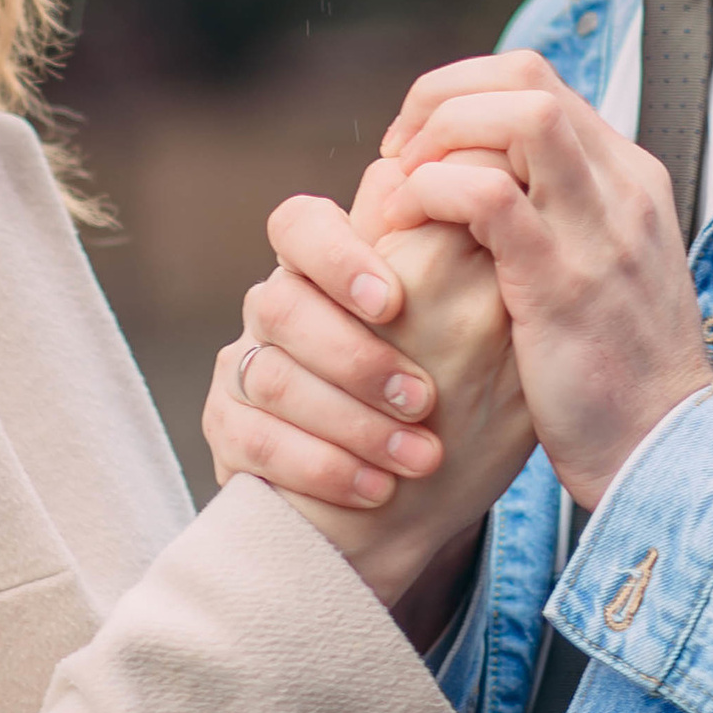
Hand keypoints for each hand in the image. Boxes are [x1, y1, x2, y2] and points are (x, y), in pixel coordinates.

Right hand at [205, 159, 445, 521]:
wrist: (407, 514)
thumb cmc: (449, 416)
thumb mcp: (475, 346)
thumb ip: (469, 277)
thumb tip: (487, 199)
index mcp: (330, 270)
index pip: (301, 224)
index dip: (338, 254)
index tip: (394, 305)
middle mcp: (276, 308)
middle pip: (282, 301)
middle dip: (356, 358)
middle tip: (423, 400)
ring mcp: (242, 367)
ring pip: (270, 375)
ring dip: (352, 421)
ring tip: (420, 457)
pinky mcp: (225, 430)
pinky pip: (255, 440)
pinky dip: (323, 466)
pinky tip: (377, 487)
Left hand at [370, 53, 712, 511]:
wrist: (667, 452)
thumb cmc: (617, 375)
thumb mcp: (603, 274)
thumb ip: (562, 220)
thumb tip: (488, 183)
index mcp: (629, 180)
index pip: (539, 84)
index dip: (463, 96)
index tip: (419, 149)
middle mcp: (622, 188)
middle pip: (526, 77)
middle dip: (443, 99)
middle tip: (399, 157)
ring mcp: (598, 230)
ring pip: (518, 114)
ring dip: (440, 137)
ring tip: (402, 192)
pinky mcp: (561, 281)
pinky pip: (487, 195)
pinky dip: (434, 192)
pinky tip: (407, 229)